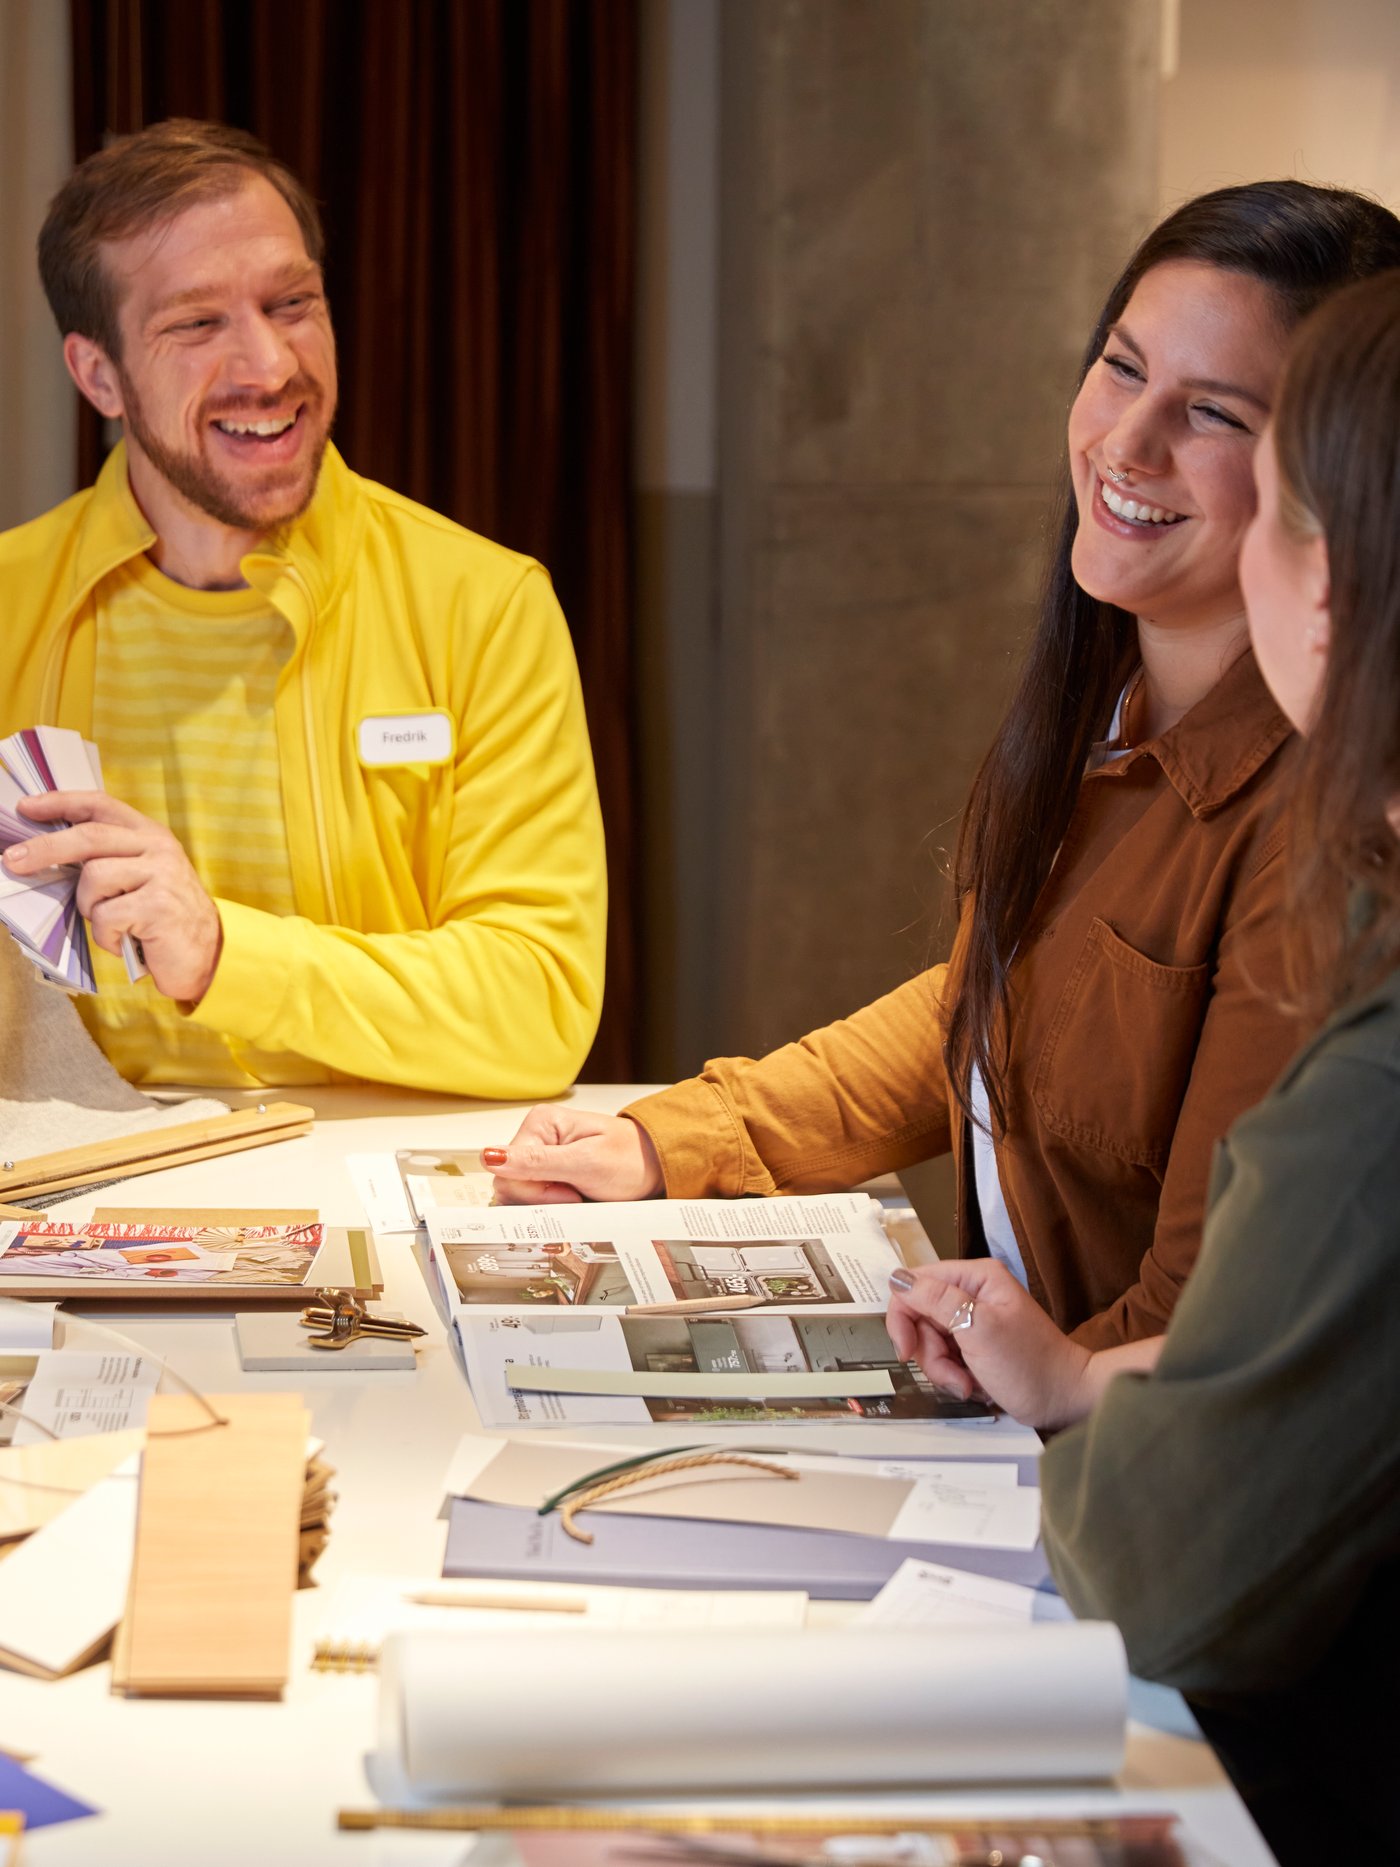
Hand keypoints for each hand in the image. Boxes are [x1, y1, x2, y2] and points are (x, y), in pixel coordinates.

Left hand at [3, 792, 222, 1002]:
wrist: (209, 956)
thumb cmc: (163, 920)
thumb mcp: (139, 879)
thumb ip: (107, 859)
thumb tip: (46, 855)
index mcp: (150, 835)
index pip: (100, 806)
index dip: (61, 802)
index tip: (27, 807)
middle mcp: (158, 848)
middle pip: (89, 836)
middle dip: (45, 848)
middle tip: (13, 861)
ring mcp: (161, 875)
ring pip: (94, 878)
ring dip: (90, 907)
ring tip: (111, 923)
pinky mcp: (158, 906)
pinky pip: (107, 916)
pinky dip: (107, 936)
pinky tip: (128, 941)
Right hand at [484, 1107, 663, 1202]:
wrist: (655, 1166)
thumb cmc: (630, 1158)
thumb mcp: (585, 1162)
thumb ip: (536, 1162)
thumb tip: (489, 1156)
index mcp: (539, 1124)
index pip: (506, 1171)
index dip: (536, 1191)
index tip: (569, 1192)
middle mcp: (535, 1138)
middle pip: (509, 1185)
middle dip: (542, 1199)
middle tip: (576, 1193)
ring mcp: (540, 1157)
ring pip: (519, 1196)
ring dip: (548, 1204)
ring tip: (578, 1193)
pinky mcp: (547, 1175)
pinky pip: (534, 1199)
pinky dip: (553, 1206)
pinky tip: (574, 1198)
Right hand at [886, 1259, 1092, 1428]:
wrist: (1064, 1400)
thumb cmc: (1031, 1365)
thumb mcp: (980, 1329)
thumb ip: (936, 1300)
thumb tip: (898, 1279)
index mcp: (975, 1277)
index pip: (914, 1284)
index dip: (903, 1316)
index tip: (907, 1349)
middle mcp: (972, 1293)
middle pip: (919, 1316)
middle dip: (929, 1352)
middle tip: (951, 1372)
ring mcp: (973, 1320)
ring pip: (929, 1340)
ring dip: (941, 1368)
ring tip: (966, 1382)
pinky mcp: (974, 1344)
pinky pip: (944, 1356)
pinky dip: (952, 1375)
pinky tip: (973, 1384)